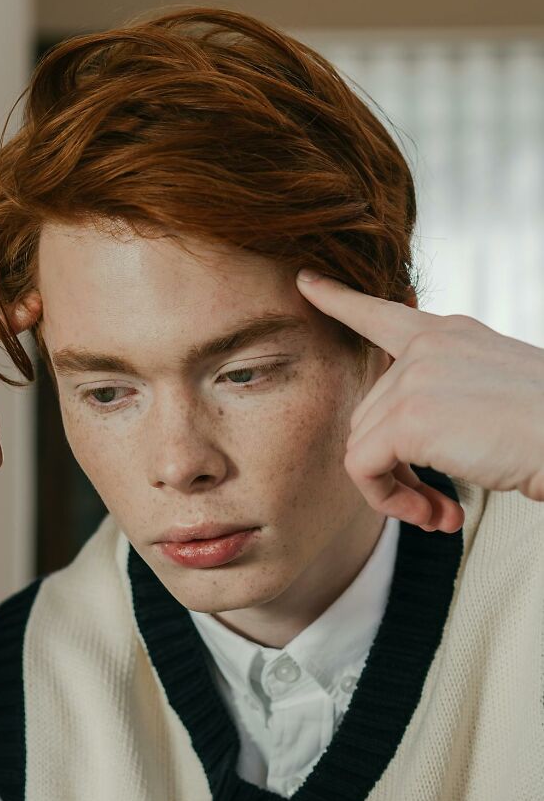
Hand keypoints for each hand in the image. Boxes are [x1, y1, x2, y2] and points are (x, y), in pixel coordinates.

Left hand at [296, 270, 543, 532]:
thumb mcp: (495, 393)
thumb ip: (444, 397)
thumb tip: (396, 441)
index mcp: (451, 334)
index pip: (382, 314)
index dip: (340, 300)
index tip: (306, 284)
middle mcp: (427, 348)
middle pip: (370, 413)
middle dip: (395, 465)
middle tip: (433, 503)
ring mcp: (415, 378)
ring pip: (364, 445)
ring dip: (397, 492)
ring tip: (438, 515)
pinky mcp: (409, 418)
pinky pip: (363, 468)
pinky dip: (388, 501)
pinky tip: (433, 516)